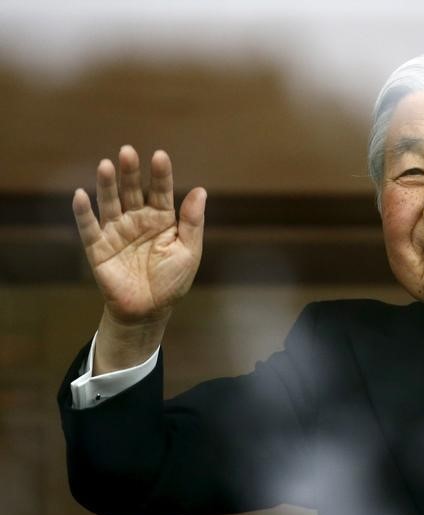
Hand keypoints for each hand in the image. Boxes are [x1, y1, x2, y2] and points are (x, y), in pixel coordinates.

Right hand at [73, 146, 206, 325]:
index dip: (161, 174)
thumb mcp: (189, 252)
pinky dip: (83, 212)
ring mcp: (117, 231)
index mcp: (162, 219)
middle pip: (133, 191)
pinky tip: (80, 195)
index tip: (160, 156)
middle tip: (128, 152)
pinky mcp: (98, 248)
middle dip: (131, 172)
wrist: (149, 311)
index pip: (161, 191)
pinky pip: (89, 228)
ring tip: (106, 165)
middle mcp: (138, 220)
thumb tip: (201, 190)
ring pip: (110, 203)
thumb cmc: (172, 281)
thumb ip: (192, 222)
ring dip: (107, 185)